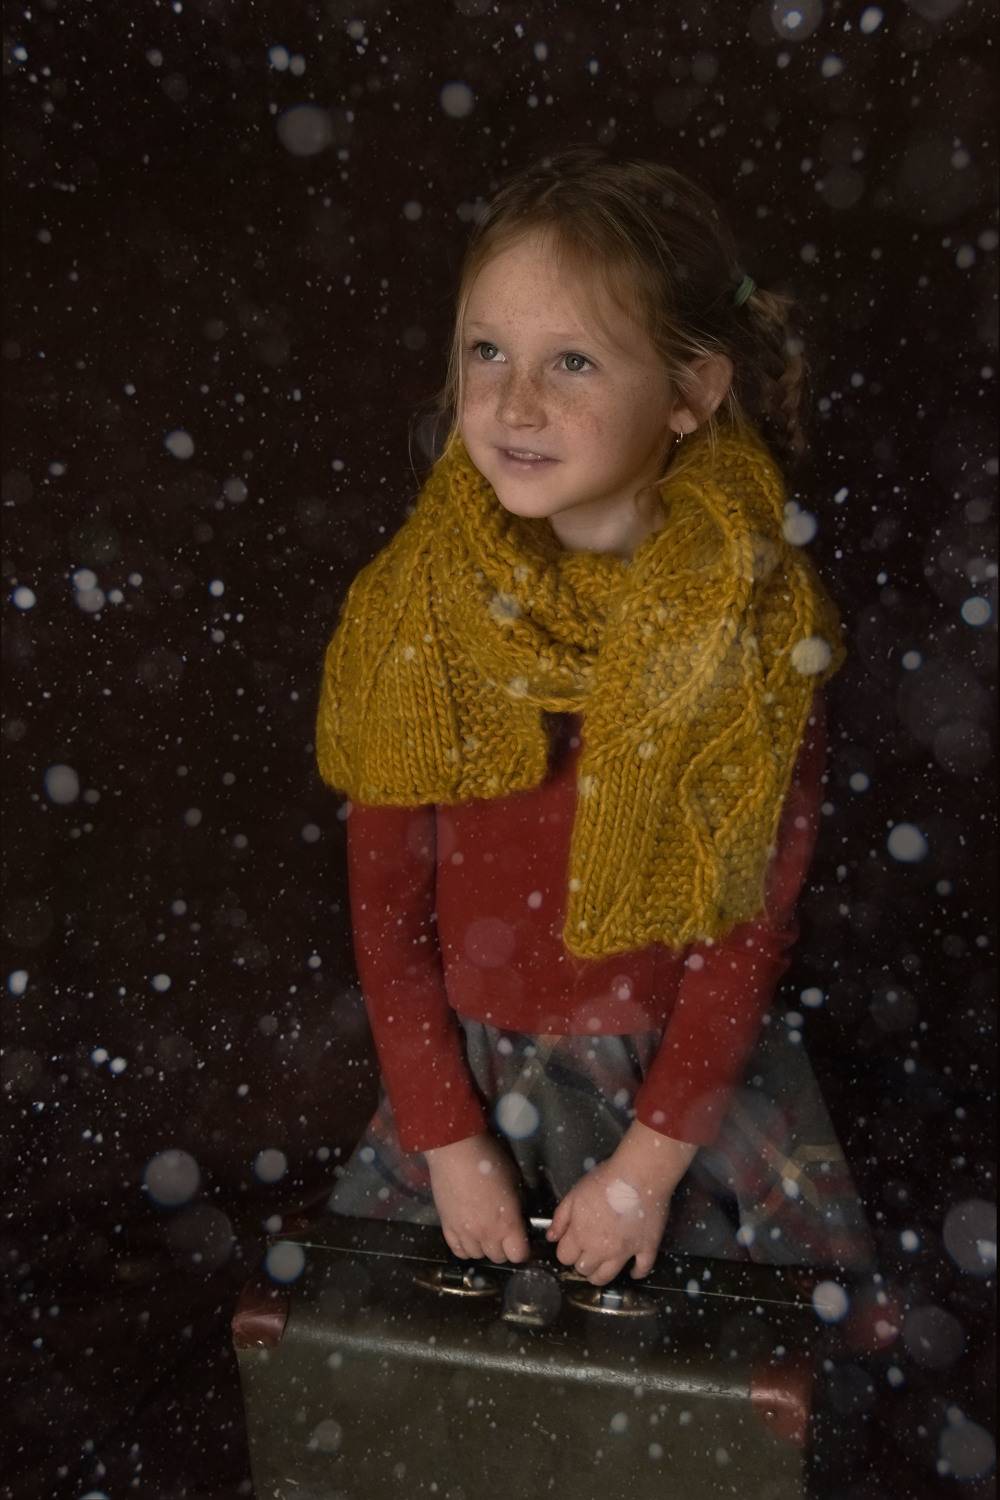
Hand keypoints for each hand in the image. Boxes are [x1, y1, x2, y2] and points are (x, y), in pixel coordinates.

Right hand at [424, 1132, 530, 1264]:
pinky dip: (466, 1247)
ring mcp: (464, 1233)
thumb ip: (517, 1206)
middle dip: (504, 1248)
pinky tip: (469, 1234)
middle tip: (504, 1232)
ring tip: (485, 1231)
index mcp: (507, 1223)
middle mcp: (486, 1234)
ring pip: (478, 1256)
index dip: (522, 1249)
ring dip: (484, 1247)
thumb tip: (517, 1218)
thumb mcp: (514, 1181)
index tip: (522, 1240)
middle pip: (499, 1258)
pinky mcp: (447, 1227)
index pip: (519, 1255)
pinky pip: (458, 1250)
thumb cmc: (490, 1160)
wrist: (455, 1151)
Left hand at [546, 1122, 696, 1286]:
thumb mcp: (574, 1194)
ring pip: (607, 1277)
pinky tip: (632, 1269)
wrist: (640, 1175)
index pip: (564, 1257)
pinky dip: (636, 1272)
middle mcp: (600, 1250)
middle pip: (584, 1270)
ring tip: (601, 1265)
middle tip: (586, 1252)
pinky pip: (641, 1269)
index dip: (566, 1250)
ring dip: (600, 1275)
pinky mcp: (646, 1249)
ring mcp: (624, 1252)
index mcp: (580, 1235)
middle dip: (582, 1263)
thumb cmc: (605, 1180)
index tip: (571, 1243)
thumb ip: (560, 1218)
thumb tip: (551, 1237)